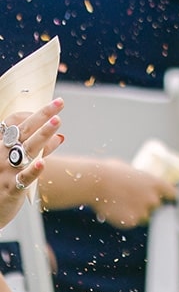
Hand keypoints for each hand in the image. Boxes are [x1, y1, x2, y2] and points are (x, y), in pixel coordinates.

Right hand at [0, 99, 63, 226]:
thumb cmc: (1, 182)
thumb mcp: (15, 163)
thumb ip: (38, 150)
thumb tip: (60, 137)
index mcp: (1, 146)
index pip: (17, 124)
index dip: (36, 113)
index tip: (56, 104)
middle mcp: (2, 155)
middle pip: (24, 131)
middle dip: (42, 116)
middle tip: (59, 103)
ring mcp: (5, 171)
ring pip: (25, 150)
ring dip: (42, 135)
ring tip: (57, 122)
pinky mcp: (10, 189)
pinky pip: (23, 179)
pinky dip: (32, 171)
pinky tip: (42, 164)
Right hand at [80, 160, 176, 228]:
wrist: (95, 183)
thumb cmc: (110, 172)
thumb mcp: (133, 170)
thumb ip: (143, 179)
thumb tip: (143, 180)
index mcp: (157, 183)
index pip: (173, 195)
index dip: (169, 198)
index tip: (166, 201)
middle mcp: (153, 198)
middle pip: (158, 208)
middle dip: (149, 206)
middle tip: (135, 202)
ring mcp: (143, 211)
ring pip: (145, 217)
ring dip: (138, 214)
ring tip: (123, 205)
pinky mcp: (131, 221)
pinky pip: (132, 223)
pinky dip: (126, 219)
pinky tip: (116, 211)